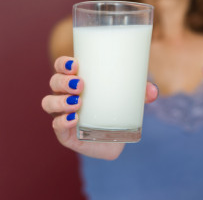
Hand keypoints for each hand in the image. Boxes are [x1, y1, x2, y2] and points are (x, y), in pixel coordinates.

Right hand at [42, 56, 158, 158]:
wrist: (115, 139)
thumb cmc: (117, 110)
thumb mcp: (130, 98)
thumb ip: (141, 93)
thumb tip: (153, 91)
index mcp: (77, 82)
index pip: (62, 68)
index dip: (63, 64)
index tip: (76, 64)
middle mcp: (65, 96)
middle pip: (54, 83)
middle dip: (63, 81)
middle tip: (81, 85)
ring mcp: (62, 115)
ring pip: (49, 103)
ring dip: (60, 101)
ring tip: (77, 103)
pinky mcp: (65, 134)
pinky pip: (56, 126)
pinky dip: (62, 122)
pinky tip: (73, 119)